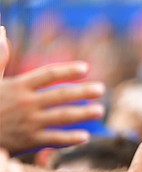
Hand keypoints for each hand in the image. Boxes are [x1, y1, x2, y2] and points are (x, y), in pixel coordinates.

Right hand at [0, 28, 104, 154]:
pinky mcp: (29, 141)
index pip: (47, 74)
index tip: (85, 68)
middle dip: (82, 92)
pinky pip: (54, 139)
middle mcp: (25, 103)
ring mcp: (28, 122)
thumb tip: (2, 30)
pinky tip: (86, 136)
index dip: (67, 70)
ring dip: (83, 114)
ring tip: (99, 111)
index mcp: (18, 86)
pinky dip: (70, 139)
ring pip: (61, 117)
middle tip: (101, 90)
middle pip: (60, 95)